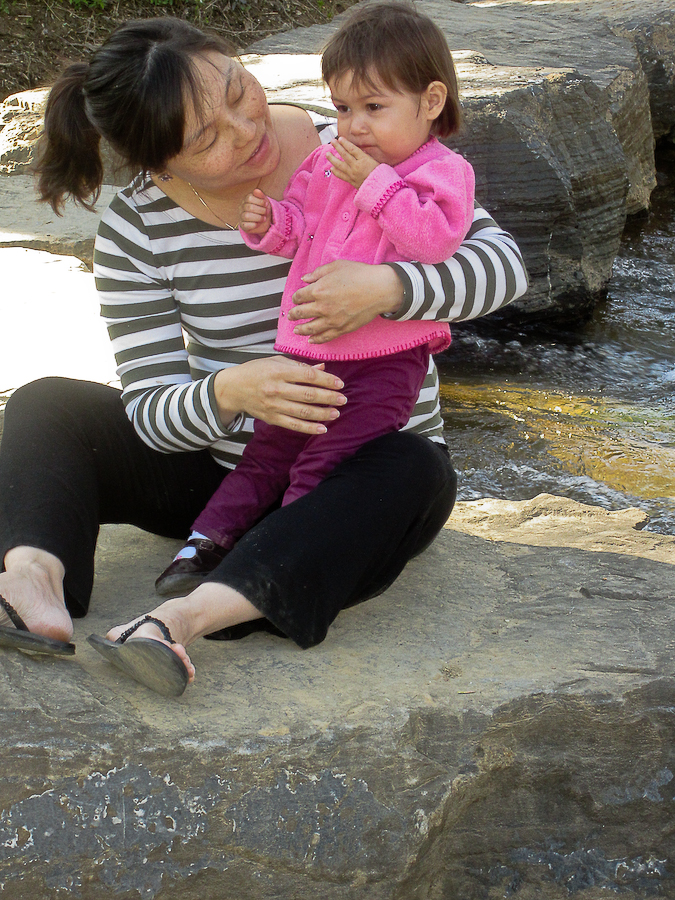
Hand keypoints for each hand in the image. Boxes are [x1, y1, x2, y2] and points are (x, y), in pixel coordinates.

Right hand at [214, 356, 346, 434]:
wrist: (233, 389)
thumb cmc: (256, 371)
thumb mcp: (276, 362)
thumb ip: (300, 366)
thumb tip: (322, 367)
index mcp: (278, 371)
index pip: (308, 376)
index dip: (326, 380)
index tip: (339, 383)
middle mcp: (276, 389)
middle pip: (308, 395)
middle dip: (328, 398)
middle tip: (343, 399)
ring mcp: (274, 405)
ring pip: (303, 412)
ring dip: (322, 413)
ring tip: (336, 413)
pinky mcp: (272, 418)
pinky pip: (293, 425)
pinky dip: (309, 428)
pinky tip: (322, 428)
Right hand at [239, 188, 271, 233]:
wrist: (265, 223)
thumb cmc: (263, 210)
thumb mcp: (264, 201)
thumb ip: (261, 195)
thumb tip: (256, 190)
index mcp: (246, 200)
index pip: (249, 198)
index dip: (259, 201)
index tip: (266, 204)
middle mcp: (242, 208)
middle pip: (249, 207)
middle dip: (260, 210)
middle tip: (265, 212)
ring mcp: (241, 217)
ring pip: (246, 216)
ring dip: (258, 218)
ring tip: (263, 218)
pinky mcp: (243, 226)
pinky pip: (246, 225)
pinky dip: (254, 225)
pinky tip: (258, 224)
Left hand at [289, 260, 403, 343]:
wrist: (379, 289)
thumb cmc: (360, 275)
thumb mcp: (336, 266)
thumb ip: (317, 273)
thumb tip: (304, 279)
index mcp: (318, 290)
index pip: (299, 296)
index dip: (295, 298)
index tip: (296, 299)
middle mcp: (322, 307)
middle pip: (301, 313)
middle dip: (294, 314)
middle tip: (291, 316)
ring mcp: (332, 320)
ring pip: (310, 328)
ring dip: (301, 330)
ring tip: (296, 330)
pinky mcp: (342, 329)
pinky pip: (325, 337)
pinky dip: (316, 340)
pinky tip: (311, 340)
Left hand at [326, 137, 378, 187]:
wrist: (380, 188)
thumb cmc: (380, 174)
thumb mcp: (375, 161)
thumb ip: (366, 156)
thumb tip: (359, 151)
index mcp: (364, 159)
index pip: (352, 149)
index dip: (345, 143)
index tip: (340, 138)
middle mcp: (356, 166)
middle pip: (345, 155)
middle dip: (338, 147)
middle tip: (332, 141)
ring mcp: (352, 174)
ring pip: (340, 165)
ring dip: (333, 159)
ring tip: (327, 154)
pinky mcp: (351, 181)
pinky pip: (341, 176)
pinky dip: (336, 172)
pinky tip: (331, 168)